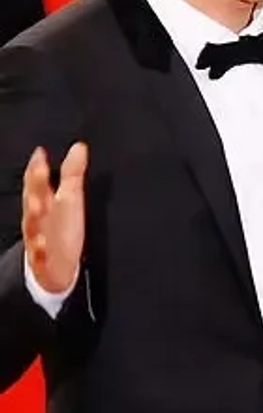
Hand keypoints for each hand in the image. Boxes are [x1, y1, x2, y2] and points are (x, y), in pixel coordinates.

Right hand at [20, 143, 87, 294]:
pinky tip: (41, 244)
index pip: (37, 181)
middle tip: (38, 171)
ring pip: (32, 225)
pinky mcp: (43, 258)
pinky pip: (39, 254)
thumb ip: (72, 173)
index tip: (40, 152)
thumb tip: (79, 148)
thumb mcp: (69, 197)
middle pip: (33, 199)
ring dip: (34, 215)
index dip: (38, 167)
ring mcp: (38, 237)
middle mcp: (38, 218)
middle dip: (34, 186)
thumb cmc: (62, 226)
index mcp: (44, 202)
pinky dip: (39, 249)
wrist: (54, 264)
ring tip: (38, 205)